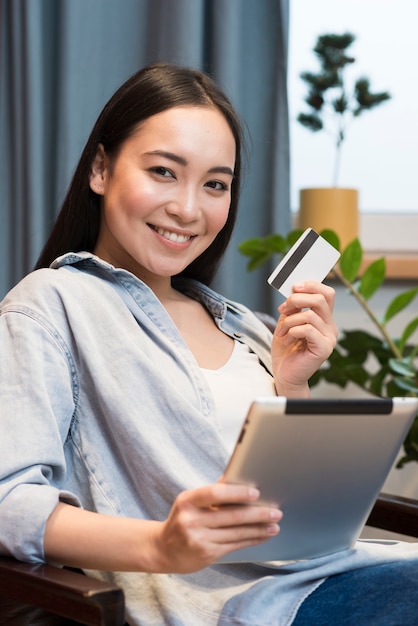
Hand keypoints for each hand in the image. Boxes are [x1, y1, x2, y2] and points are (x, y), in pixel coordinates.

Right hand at [153, 483, 282, 572]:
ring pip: (236, 533)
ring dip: (259, 528)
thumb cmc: (183, 519)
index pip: (215, 494)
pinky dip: (252, 539)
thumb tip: (237, 476)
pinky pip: (235, 545)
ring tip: (275, 524)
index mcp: (187, 501)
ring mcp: (199, 539)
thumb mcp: (190, 501)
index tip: (256, 493)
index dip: (236, 493)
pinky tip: (263, 535)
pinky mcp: (207, 554)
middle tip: (275, 511)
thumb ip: (212, 491)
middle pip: (231, 516)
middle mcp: (191, 520)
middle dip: (257, 514)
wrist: (163, 549)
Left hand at [271, 281, 336, 395]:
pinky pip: (308, 329)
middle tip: (282, 308)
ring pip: (310, 315)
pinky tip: (287, 339)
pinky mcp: (324, 349)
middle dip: (297, 299)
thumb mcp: (287, 322)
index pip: (327, 293)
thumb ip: (293, 308)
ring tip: (281, 331)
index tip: (294, 287)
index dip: (312, 285)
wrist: (284, 374)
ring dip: (290, 320)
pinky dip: (293, 331)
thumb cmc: (286, 350)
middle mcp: (331, 327)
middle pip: (320, 299)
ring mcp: (330, 338)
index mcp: (324, 319)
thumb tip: (295, 291)